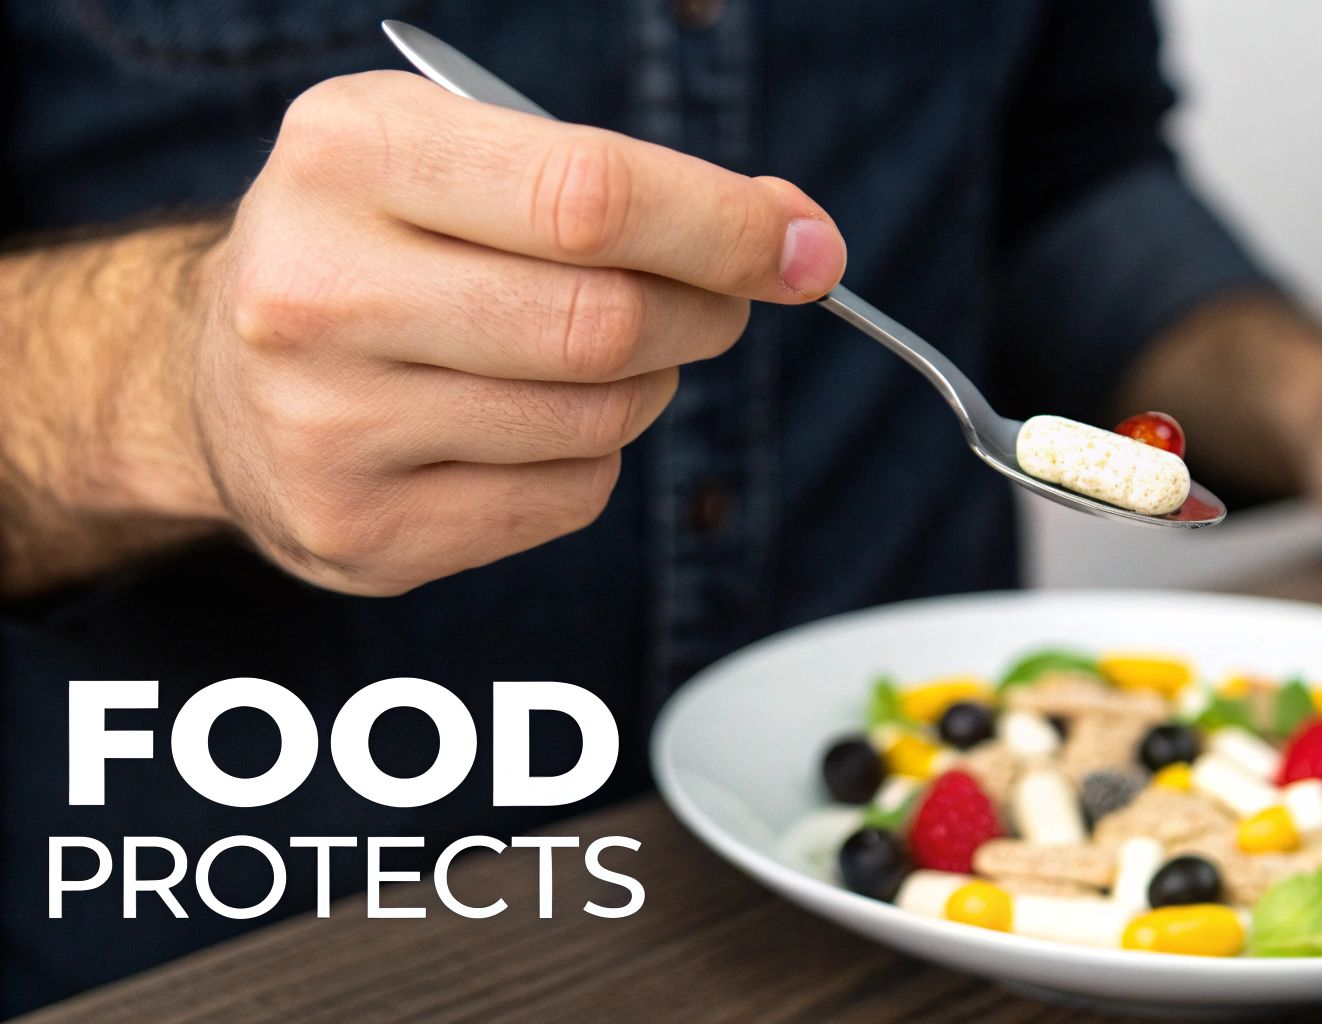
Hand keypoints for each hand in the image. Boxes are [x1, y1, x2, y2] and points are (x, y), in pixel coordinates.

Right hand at [173, 72, 844, 594]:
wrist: (216, 376)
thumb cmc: (377, 244)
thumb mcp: (461, 156)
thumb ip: (622, 182)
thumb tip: (793, 238)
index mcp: (346, 155)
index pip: (589, 197)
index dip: (725, 227)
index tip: (805, 247)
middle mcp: (316, 292)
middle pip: (605, 323)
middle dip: (703, 311)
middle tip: (715, 301)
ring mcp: (330, 427)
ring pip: (598, 421)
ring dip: (645, 386)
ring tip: (593, 354)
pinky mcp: (362, 531)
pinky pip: (568, 498)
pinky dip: (590, 459)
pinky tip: (523, 424)